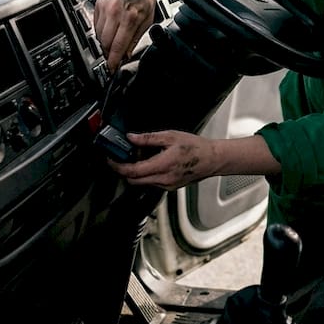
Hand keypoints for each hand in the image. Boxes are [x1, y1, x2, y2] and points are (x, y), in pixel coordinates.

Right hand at [93, 0, 159, 70]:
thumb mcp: (148, 17)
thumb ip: (137, 36)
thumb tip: (127, 52)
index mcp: (130, 16)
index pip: (117, 46)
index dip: (113, 60)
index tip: (112, 68)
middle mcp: (115, 12)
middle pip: (104, 43)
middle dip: (107, 54)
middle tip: (112, 58)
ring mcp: (104, 7)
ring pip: (98, 35)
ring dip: (103, 43)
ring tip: (111, 45)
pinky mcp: (98, 3)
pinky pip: (95, 24)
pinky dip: (100, 32)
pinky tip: (108, 31)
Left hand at [106, 132, 280, 190]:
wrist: (212, 159)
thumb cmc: (195, 147)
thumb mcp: (170, 136)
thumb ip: (148, 138)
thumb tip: (131, 137)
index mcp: (162, 166)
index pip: (132, 171)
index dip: (118, 166)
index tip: (111, 159)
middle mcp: (163, 179)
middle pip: (133, 180)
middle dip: (124, 170)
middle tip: (122, 156)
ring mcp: (166, 185)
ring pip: (142, 182)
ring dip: (136, 172)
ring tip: (140, 157)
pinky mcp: (169, 187)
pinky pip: (151, 182)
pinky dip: (146, 174)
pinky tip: (152, 162)